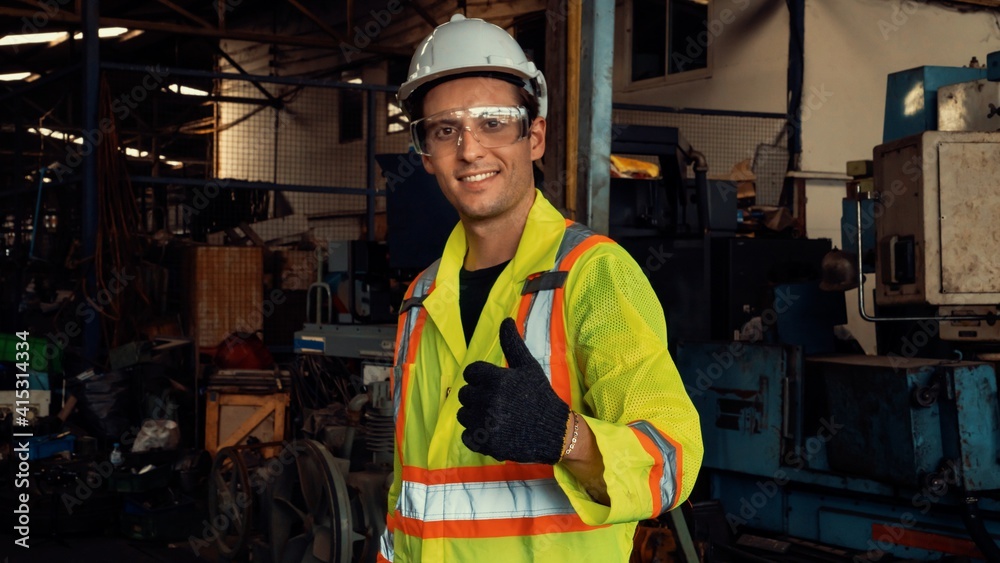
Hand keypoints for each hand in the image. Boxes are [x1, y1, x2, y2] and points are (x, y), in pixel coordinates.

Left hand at [457, 318, 570, 463]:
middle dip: (477, 397)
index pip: (471, 373)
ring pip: (463, 415)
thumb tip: (505, 320)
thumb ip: (513, 344)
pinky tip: (492, 431)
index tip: (491, 385)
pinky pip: (466, 436)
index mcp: (498, 379)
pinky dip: (476, 435)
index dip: (479, 378)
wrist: (555, 432)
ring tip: (495, 417)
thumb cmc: (540, 396)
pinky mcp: (486, 443)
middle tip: (496, 403)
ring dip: (475, 416)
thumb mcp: (528, 368)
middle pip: (464, 394)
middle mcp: (490, 400)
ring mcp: (487, 423)